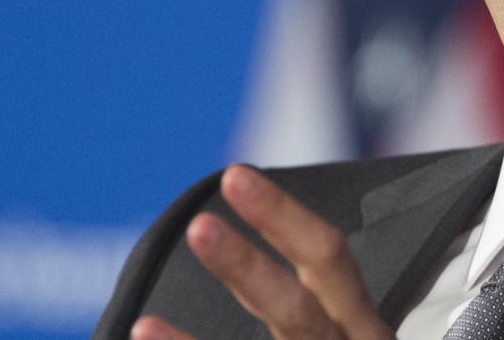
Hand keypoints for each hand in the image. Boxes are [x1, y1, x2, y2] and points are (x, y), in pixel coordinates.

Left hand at [131, 164, 393, 339]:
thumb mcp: (348, 336)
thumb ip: (316, 308)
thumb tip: (261, 261)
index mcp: (361, 333)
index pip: (330, 262)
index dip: (283, 217)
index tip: (235, 178)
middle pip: (300, 313)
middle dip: (248, 268)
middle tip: (199, 227)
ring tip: (142, 328)